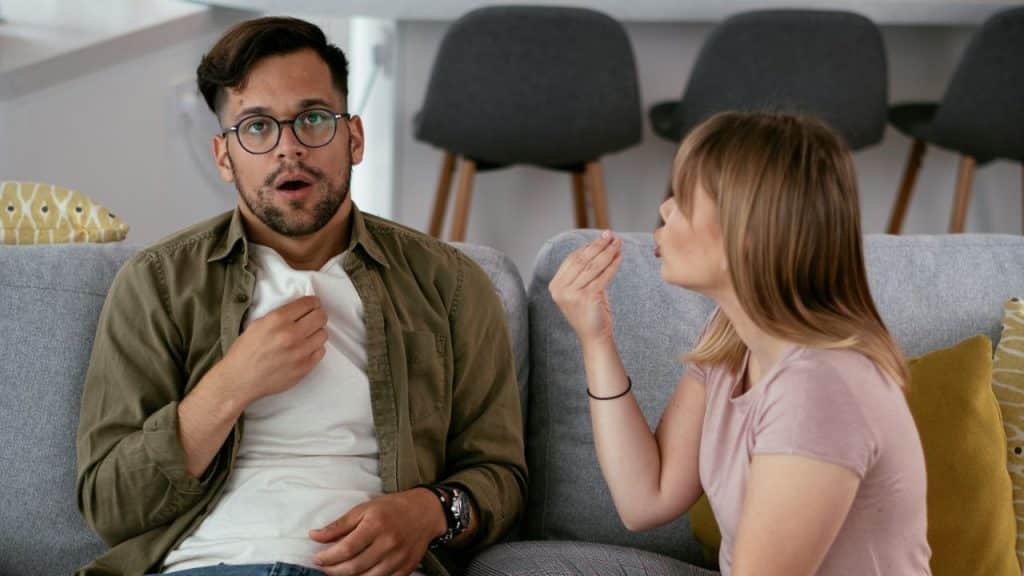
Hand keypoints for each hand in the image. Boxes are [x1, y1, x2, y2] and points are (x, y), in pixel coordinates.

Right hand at [215, 295, 326, 403]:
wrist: (240, 380)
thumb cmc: (245, 352)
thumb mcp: (257, 324)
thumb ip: (279, 315)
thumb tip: (299, 310)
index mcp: (277, 320)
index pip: (308, 303)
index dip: (313, 302)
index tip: (313, 304)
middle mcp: (291, 334)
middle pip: (320, 317)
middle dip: (318, 315)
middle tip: (313, 317)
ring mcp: (300, 352)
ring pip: (323, 334)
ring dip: (316, 332)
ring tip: (308, 335)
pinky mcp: (304, 367)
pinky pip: (320, 351)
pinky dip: (315, 348)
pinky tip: (305, 348)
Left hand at [309, 489, 444, 575]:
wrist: (425, 512)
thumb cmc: (391, 508)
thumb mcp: (364, 509)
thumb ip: (339, 525)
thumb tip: (314, 536)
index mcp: (376, 525)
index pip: (346, 549)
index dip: (327, 557)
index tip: (317, 559)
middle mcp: (388, 543)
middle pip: (354, 567)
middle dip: (334, 570)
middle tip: (325, 567)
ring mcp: (399, 558)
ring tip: (340, 571)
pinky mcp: (406, 569)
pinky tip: (360, 574)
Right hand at [549, 231, 622, 346]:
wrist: (594, 336)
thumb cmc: (590, 311)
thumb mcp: (581, 289)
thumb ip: (583, 271)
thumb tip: (596, 245)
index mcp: (556, 285)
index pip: (572, 259)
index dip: (588, 246)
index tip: (602, 237)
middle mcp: (560, 289)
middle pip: (582, 260)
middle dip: (599, 245)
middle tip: (611, 234)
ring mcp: (572, 294)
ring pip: (593, 267)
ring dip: (608, 252)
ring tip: (618, 243)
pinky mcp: (587, 298)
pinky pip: (602, 277)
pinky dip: (613, 265)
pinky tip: (620, 257)